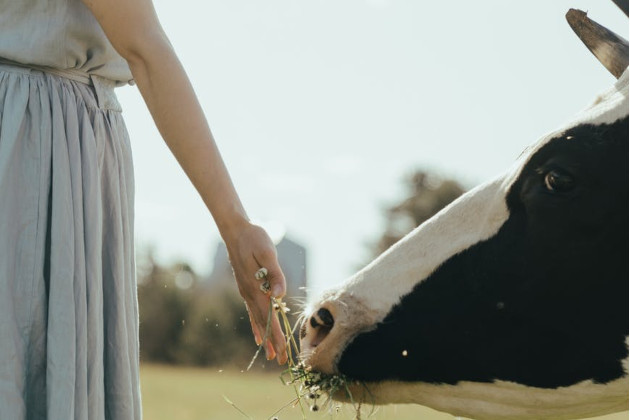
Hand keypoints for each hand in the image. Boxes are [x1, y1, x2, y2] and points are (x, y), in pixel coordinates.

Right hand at [224, 222, 287, 363]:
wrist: (236, 230)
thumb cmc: (254, 238)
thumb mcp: (267, 252)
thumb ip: (275, 274)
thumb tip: (280, 295)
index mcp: (256, 287)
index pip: (268, 316)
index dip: (276, 335)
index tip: (282, 351)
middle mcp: (249, 293)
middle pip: (263, 322)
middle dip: (272, 342)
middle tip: (279, 361)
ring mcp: (246, 291)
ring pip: (257, 319)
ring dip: (265, 338)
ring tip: (270, 354)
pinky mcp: (245, 288)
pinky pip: (252, 311)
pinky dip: (256, 325)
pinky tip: (258, 336)